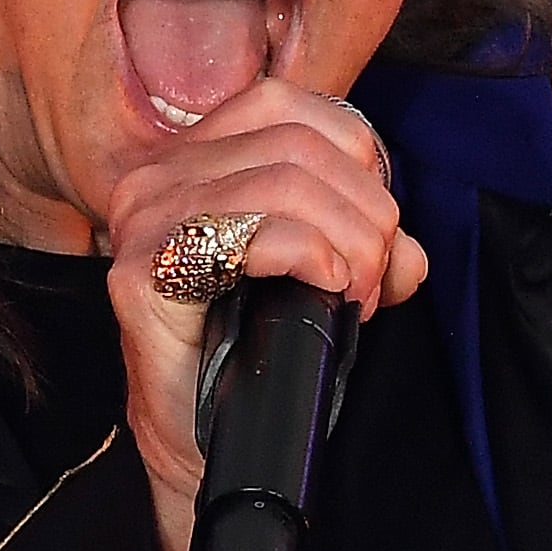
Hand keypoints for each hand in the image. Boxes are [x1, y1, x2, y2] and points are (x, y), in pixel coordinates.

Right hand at [103, 79, 429, 550]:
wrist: (208, 444)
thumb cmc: (260, 353)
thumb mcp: (329, 279)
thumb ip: (370, 245)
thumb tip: (409, 251)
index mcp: (195, 157)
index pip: (291, 107)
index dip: (356, 158)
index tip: (374, 228)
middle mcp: (158, 177)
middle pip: (297, 145)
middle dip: (363, 211)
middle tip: (373, 279)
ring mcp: (143, 221)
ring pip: (284, 181)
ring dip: (346, 240)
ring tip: (353, 294)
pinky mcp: (142, 273)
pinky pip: (251, 231)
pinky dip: (309, 253)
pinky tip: (327, 288)